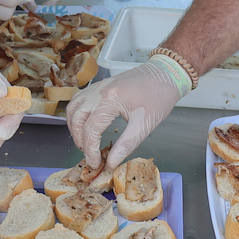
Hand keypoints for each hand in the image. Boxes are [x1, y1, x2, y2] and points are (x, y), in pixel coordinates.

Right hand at [66, 59, 182, 171]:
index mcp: (110, 100)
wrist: (165, 73)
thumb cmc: (158, 97)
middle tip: (89, 155)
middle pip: (77, 119)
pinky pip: (79, 99)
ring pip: (73, 108)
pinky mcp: (100, 86)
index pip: (91, 130)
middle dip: (80, 140)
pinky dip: (77, 114)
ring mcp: (98, 87)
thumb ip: (126, 145)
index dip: (90, 150)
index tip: (95, 164)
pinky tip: (84, 123)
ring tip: (84, 142)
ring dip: (74, 127)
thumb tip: (111, 163)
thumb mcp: (144, 125)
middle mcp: (99, 92)